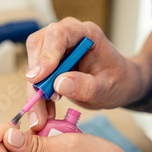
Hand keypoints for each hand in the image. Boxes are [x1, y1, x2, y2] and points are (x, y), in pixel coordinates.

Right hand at [24, 17, 140, 130]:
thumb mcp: (107, 88)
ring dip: (34, 93)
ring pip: (32, 65)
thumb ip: (86, 86)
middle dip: (36, 79)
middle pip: (38, 48)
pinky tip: (45, 113)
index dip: (46, 55)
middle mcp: (66, 35)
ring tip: (42, 117)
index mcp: (85, 33)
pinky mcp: (48, 63)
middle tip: (38, 106)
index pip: (59, 34)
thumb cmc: (117, 80)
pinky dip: (37, 98)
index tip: (37, 78)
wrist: (118, 84)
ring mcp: (55, 47)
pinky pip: (35, 79)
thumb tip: (58, 84)